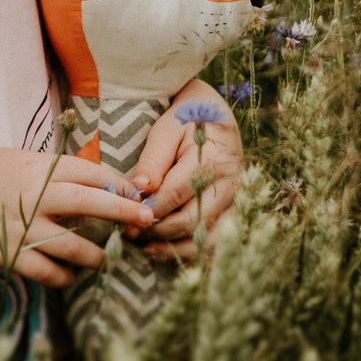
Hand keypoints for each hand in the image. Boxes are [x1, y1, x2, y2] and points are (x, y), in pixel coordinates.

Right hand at [0, 147, 156, 289]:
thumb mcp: (21, 159)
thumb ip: (55, 170)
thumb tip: (96, 182)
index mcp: (41, 168)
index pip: (94, 173)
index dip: (120, 185)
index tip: (137, 195)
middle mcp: (37, 196)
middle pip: (94, 204)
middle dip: (125, 213)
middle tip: (147, 222)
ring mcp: (23, 228)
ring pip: (75, 247)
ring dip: (97, 256)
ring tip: (107, 259)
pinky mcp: (10, 254)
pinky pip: (47, 272)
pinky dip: (64, 276)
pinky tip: (69, 275)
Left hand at [124, 79, 243, 261]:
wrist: (216, 110)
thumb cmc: (186, 116)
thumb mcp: (167, 128)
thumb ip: (154, 159)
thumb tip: (139, 189)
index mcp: (212, 160)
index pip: (175, 195)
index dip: (147, 210)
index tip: (124, 216)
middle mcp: (230, 184)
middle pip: (191, 221)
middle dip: (157, 231)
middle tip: (129, 233)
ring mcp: (237, 199)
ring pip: (206, 237)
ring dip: (174, 247)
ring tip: (146, 247)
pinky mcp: (236, 208)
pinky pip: (217, 239)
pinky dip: (193, 250)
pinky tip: (168, 249)